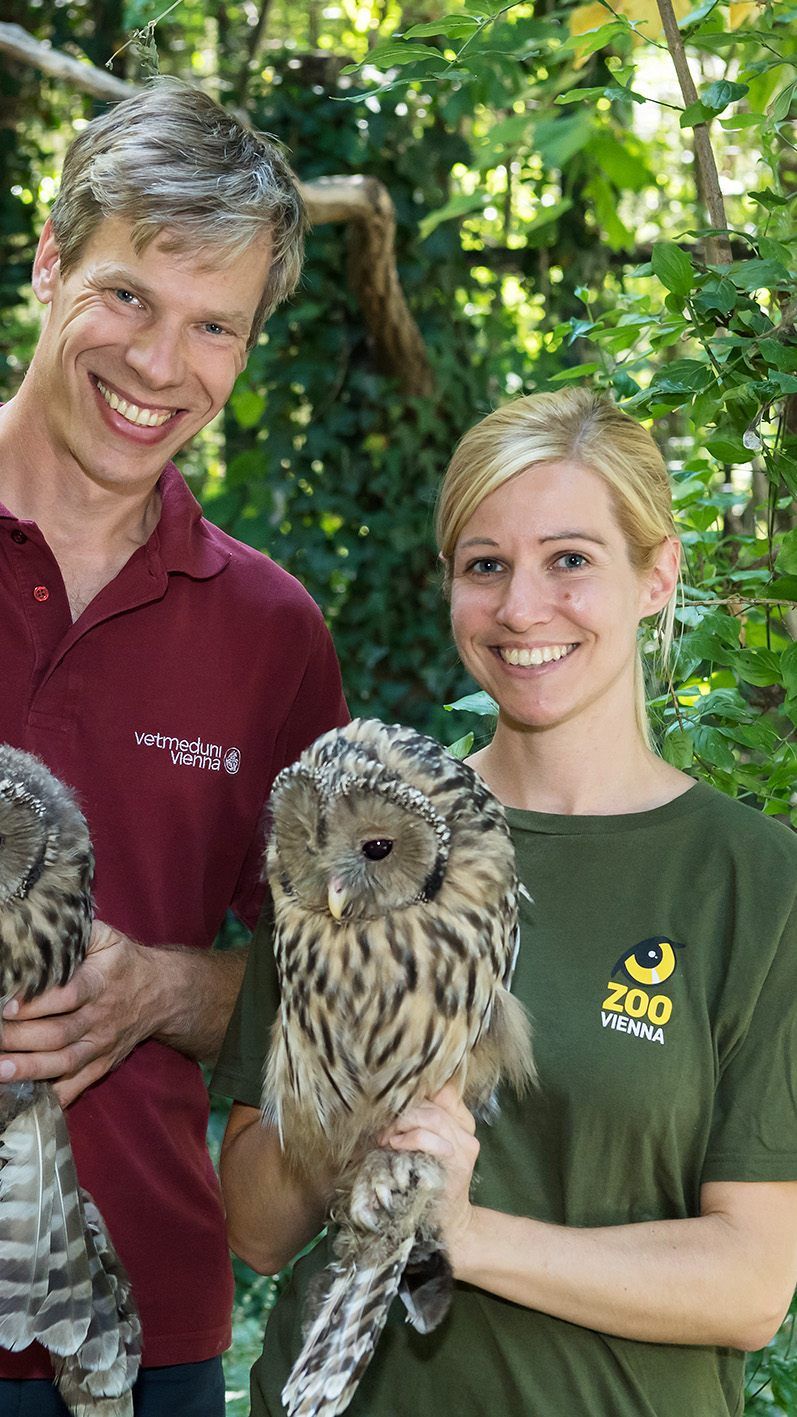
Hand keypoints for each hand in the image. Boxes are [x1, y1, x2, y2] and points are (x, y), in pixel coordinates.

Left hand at [0, 921, 151, 1105]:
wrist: (162, 994)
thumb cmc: (123, 963)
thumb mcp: (106, 938)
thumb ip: (75, 934)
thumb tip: (39, 932)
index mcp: (100, 983)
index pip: (68, 995)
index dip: (37, 1003)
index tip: (8, 1006)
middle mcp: (100, 1018)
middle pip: (58, 1034)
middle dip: (20, 1039)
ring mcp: (100, 1046)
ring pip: (63, 1063)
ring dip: (29, 1069)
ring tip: (0, 1071)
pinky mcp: (101, 1066)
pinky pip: (76, 1086)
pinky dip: (52, 1097)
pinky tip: (25, 1097)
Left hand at [380, 1082, 479, 1257]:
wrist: (448, 1221)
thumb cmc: (429, 1181)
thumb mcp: (426, 1147)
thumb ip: (420, 1123)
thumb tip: (393, 1101)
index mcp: (462, 1123)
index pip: (445, 1092)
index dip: (419, 1093)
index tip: (397, 1105)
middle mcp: (466, 1133)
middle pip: (432, 1106)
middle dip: (403, 1113)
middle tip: (383, 1129)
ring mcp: (463, 1148)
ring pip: (431, 1117)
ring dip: (402, 1124)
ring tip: (387, 1138)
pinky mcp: (456, 1163)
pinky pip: (428, 1138)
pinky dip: (408, 1138)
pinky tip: (395, 1145)